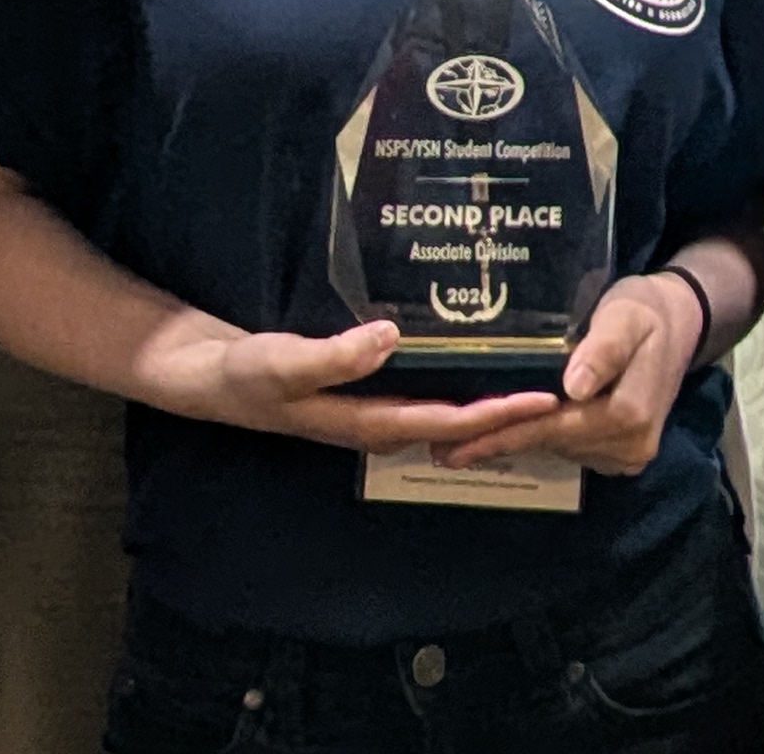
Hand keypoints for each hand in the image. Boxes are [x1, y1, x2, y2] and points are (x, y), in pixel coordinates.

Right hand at [135, 313, 561, 458]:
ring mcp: (365, 403)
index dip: (492, 415)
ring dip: (481, 397)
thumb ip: (333, 355)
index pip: (443, 424)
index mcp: (361, 422)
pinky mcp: (357, 383)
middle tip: (560, 389)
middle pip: (451, 422)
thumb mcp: (281, 362)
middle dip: (502, 412)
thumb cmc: (241, 374)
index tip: (541, 400)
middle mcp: (372, 419)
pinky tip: (467, 352)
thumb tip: (390, 338)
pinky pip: (417, 386)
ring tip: (530, 375)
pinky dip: (449, 377)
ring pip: (438, 407)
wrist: (203, 375)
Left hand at [446, 274, 705, 477]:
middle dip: (499, 443)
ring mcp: (627, 455)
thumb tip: (574, 389)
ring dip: (514, 443)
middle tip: (441, 450)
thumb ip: (603, 350)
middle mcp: (630, 446)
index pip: (554, 427)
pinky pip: (570, 448)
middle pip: (552, 443)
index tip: (458, 443)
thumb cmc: (645, 311)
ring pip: (558, 449)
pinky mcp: (621, 452)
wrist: (678, 322)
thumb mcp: (625, 316)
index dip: (506, 433)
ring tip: (462, 444)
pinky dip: (537, 440)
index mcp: (629, 415)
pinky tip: (503, 434)